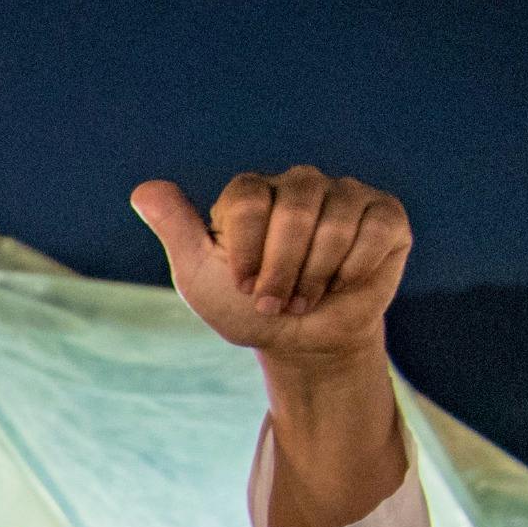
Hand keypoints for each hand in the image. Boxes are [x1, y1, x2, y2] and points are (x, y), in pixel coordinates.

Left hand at [134, 167, 408, 361]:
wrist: (300, 343)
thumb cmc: (246, 308)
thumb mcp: (200, 277)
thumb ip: (176, 230)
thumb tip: (142, 190)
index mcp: (252, 193)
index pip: (250, 198)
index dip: (248, 251)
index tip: (243, 287)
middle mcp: (300, 184)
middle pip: (297, 208)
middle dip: (283, 268)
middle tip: (274, 301)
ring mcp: (346, 195)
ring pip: (336, 221)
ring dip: (316, 276)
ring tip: (304, 298)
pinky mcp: (385, 214)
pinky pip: (376, 229)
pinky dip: (354, 269)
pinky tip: (342, 283)